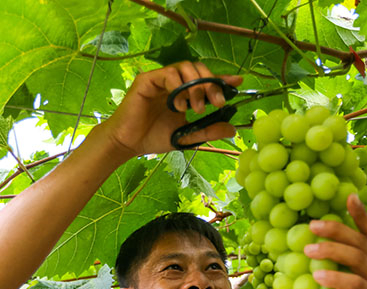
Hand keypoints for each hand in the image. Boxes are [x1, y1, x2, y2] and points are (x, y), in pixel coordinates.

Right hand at [99, 61, 242, 158]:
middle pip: (198, 69)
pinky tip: (179, 105)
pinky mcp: (147, 80)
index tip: (238, 82)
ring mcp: (160, 79)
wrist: (128, 144)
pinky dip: (178, 86)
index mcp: (184, 93)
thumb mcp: (187, 136)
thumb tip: (232, 129)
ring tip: (196, 108)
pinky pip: (168, 73)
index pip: (205, 80)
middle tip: (217, 103)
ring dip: (196, 86)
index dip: (222, 79)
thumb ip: (208, 131)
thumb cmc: (153, 138)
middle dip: (211, 84)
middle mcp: (174, 83)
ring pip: (185, 68)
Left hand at [303, 194, 366, 288]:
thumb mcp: (350, 284)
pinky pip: (355, 284)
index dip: (360, 213)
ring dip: (330, 251)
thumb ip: (341, 266)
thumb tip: (310, 246)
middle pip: (360, 241)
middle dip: (335, 229)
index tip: (349, 196)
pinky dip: (335, 278)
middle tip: (311, 225)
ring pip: (357, 258)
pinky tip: (317, 275)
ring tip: (307, 249)